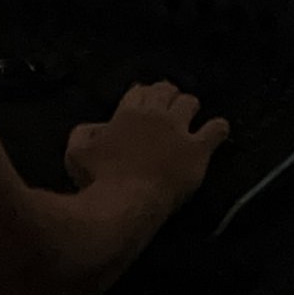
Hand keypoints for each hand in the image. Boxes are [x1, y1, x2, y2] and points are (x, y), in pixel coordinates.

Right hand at [65, 80, 228, 208]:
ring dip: (188, 108)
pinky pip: (216, 130)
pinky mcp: (197, 150)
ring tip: (189, 118)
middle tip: (167, 108)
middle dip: (167, 96)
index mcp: (127, 112)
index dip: (143, 96)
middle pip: (166, 90)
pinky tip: (218, 131)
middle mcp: (155, 114)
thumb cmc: (97, 180)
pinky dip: (218, 128)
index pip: (139, 91)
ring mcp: (178, 129)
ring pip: (190, 102)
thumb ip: (84, 132)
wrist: (125, 204)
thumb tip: (96, 126)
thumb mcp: (75, 152)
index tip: (144, 103)